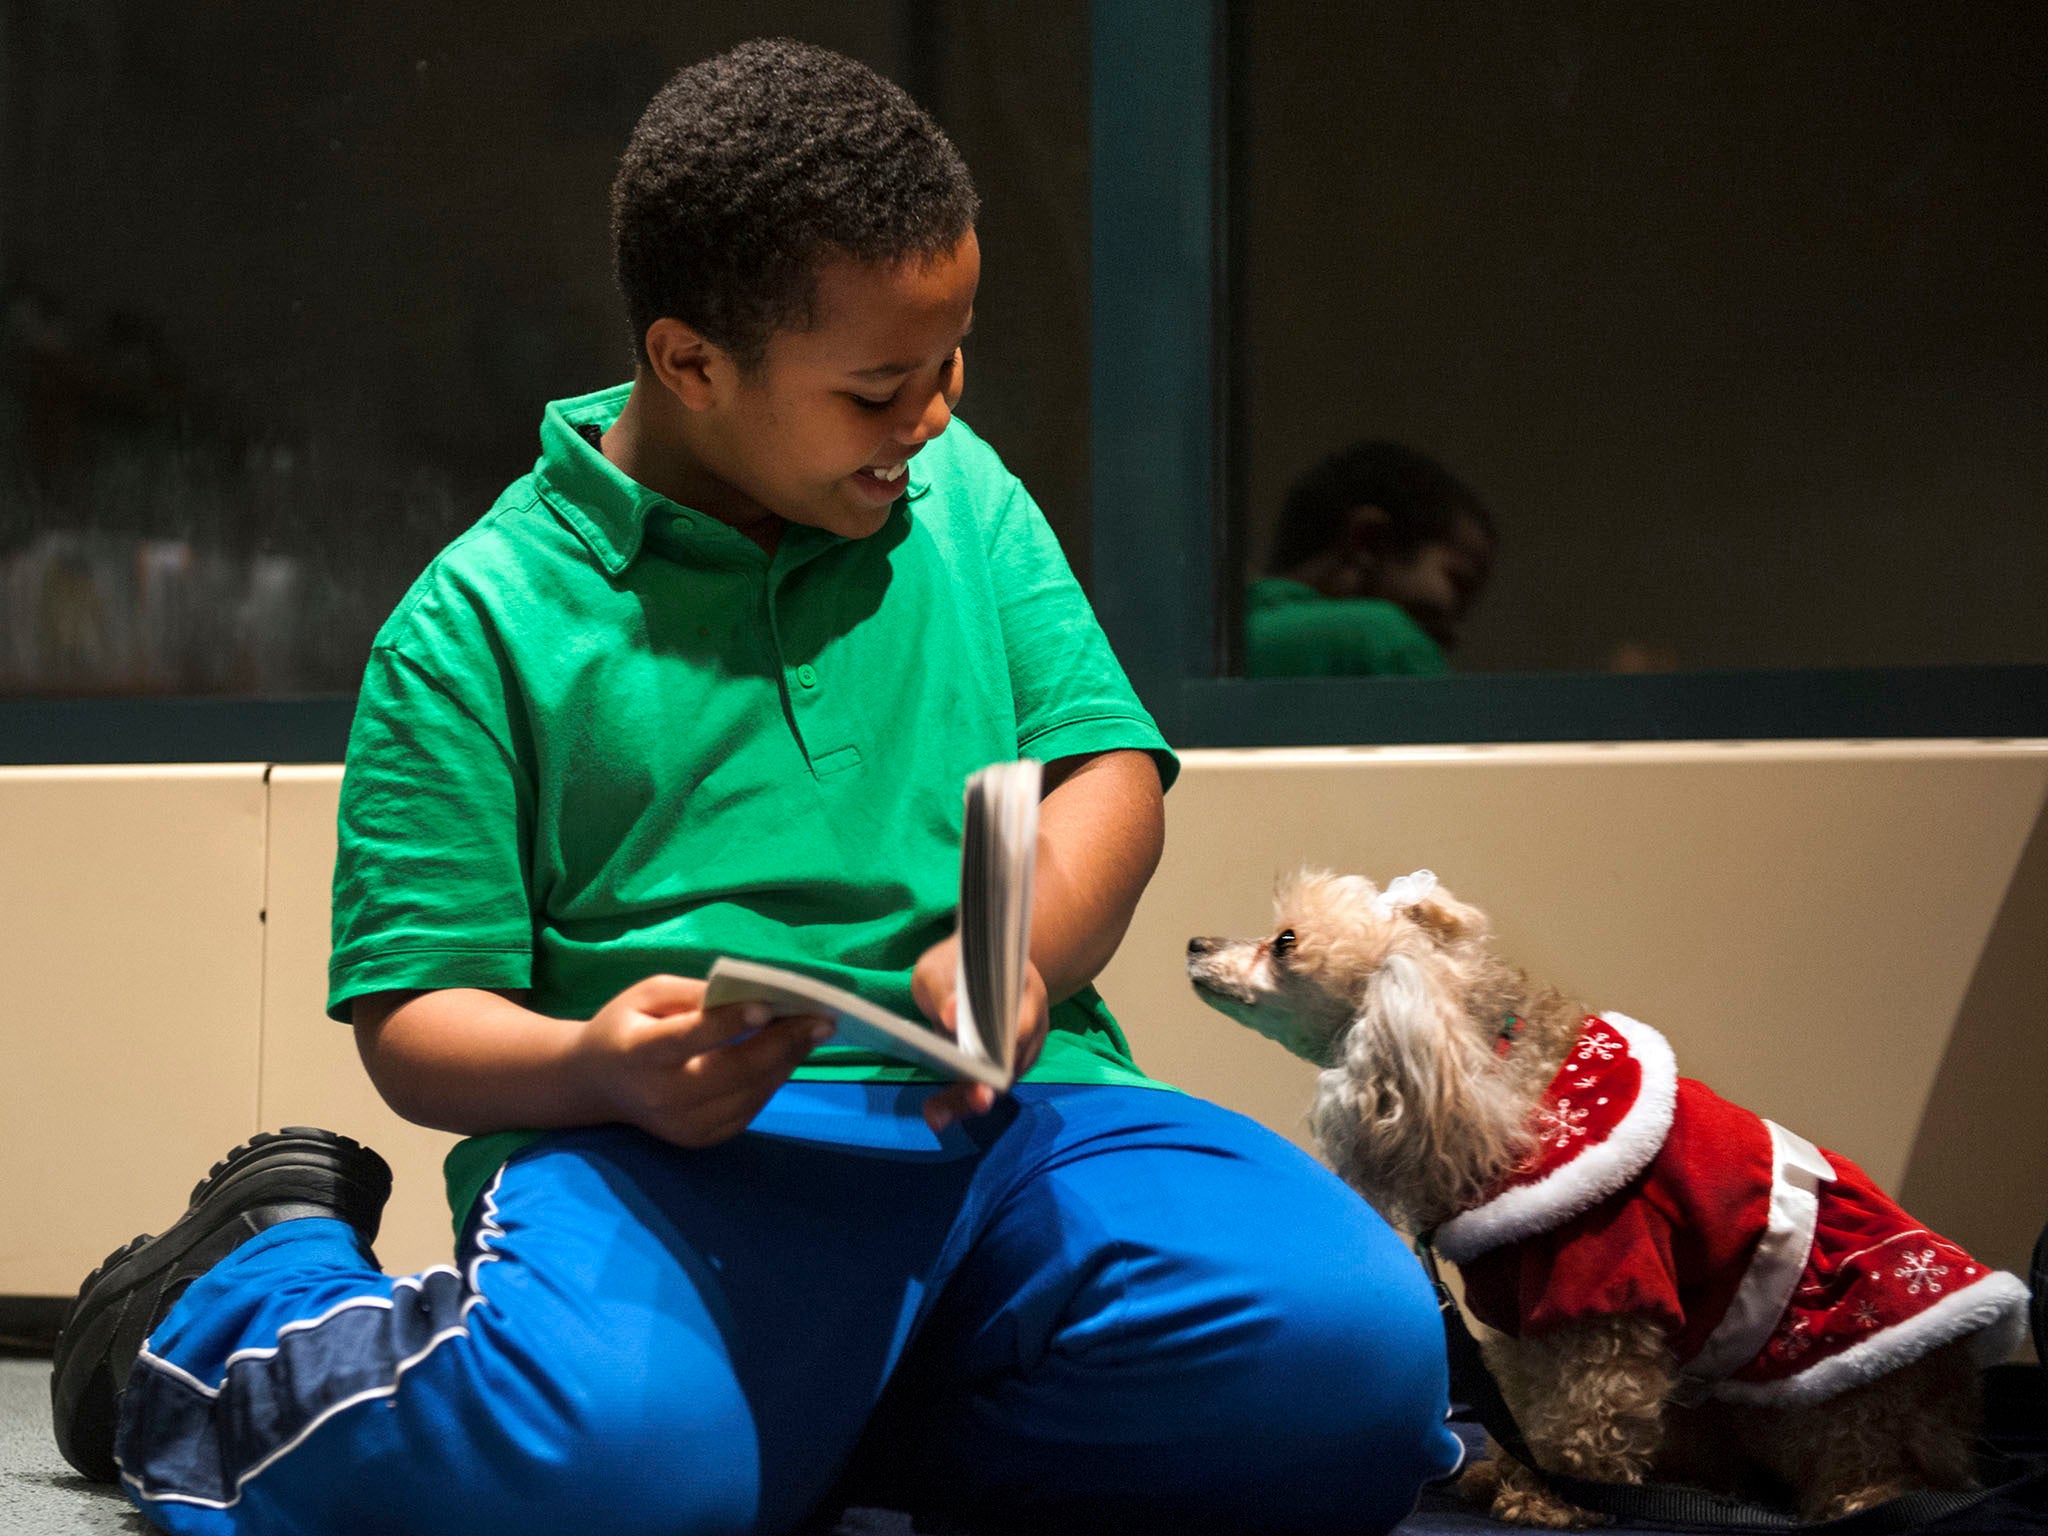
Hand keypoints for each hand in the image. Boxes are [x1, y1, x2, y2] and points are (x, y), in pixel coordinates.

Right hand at [575, 973, 829, 1147]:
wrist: (598, 1084)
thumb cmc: (627, 1026)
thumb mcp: (648, 994)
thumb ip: (695, 994)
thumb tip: (751, 994)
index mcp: (639, 1053)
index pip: (688, 1039)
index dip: (728, 1023)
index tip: (768, 1005)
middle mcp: (661, 1096)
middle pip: (731, 1071)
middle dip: (782, 1044)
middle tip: (822, 1020)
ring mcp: (682, 1124)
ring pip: (748, 1094)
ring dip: (787, 1061)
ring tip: (814, 1032)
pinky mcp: (699, 1139)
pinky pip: (748, 1109)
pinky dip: (772, 1081)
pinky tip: (788, 1055)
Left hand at [910, 935, 1048, 1131]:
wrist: (971, 966)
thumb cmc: (954, 964)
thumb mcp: (939, 968)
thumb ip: (944, 989)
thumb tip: (951, 1015)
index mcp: (1024, 989)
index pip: (1022, 1026)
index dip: (1000, 1055)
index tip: (980, 1083)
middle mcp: (1033, 1020)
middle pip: (1012, 1062)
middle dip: (981, 1090)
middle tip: (948, 1111)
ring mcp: (1023, 1044)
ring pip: (1001, 1080)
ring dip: (968, 1100)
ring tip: (935, 1114)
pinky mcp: (1005, 1061)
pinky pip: (990, 1083)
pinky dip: (965, 1097)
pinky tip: (938, 1110)